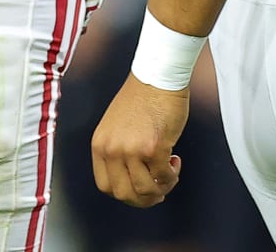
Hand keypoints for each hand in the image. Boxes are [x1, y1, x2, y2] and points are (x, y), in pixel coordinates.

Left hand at [92, 73, 188, 206]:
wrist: (157, 75)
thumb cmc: (142, 99)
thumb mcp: (117, 128)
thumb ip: (119, 152)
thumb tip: (134, 183)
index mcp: (100, 145)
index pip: (105, 186)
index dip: (125, 193)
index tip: (140, 188)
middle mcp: (111, 149)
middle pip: (124, 195)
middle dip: (144, 199)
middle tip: (159, 189)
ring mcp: (131, 150)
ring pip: (145, 191)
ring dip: (162, 188)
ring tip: (169, 171)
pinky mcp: (153, 147)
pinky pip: (164, 177)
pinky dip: (172, 175)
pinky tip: (176, 160)